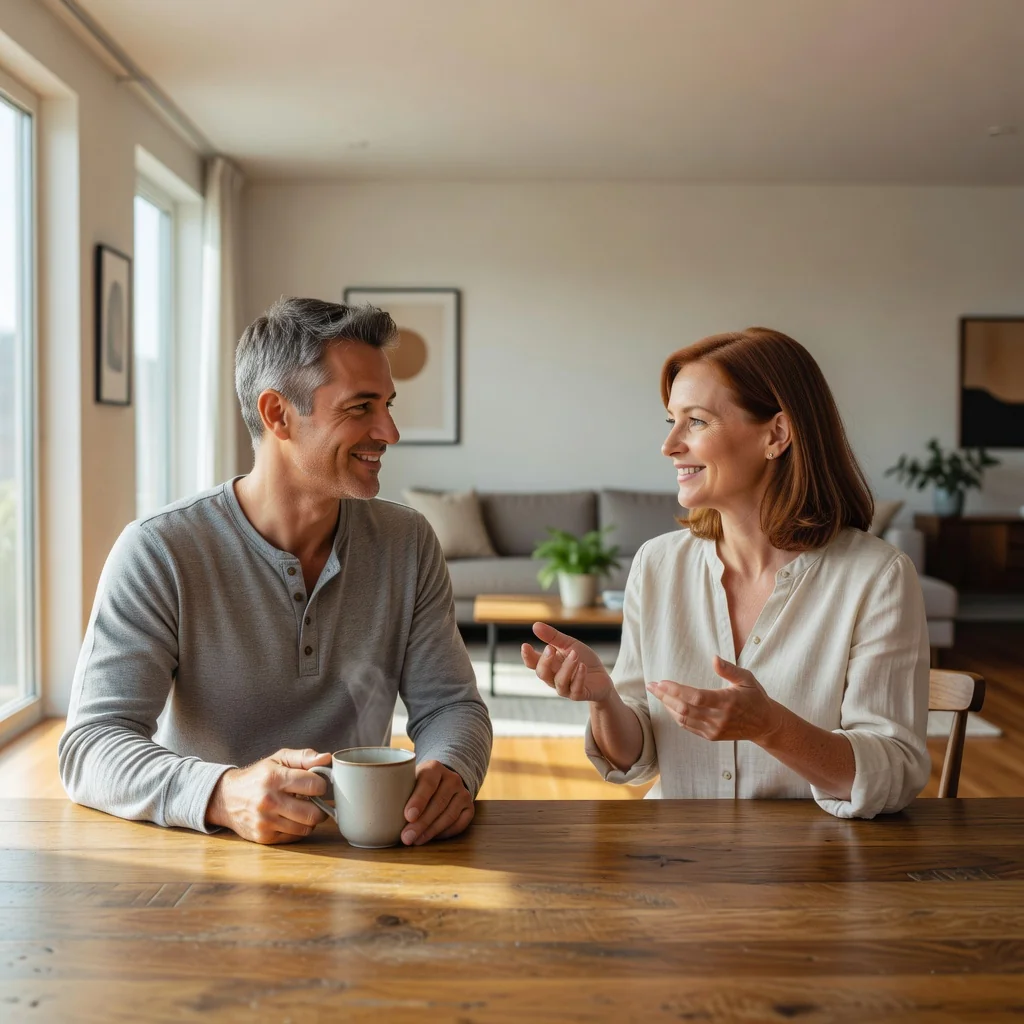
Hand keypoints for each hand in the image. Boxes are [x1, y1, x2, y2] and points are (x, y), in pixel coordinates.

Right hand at [205, 747, 331, 843]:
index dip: (322, 785)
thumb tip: (327, 758)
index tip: (318, 785)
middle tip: (315, 801)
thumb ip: (304, 757)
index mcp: (275, 778)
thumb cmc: (258, 776)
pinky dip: (298, 829)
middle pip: (313, 813)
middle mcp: (269, 801)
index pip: (314, 785)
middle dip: (320, 807)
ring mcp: (265, 821)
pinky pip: (294, 837)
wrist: (226, 798)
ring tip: (303, 809)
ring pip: (305, 828)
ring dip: (310, 820)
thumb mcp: (279, 759)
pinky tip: (291, 819)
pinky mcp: (263, 837)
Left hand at [400, 760, 473, 845]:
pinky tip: (431, 838)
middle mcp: (452, 778)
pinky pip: (460, 824)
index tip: (408, 816)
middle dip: (422, 823)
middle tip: (407, 837)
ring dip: (431, 831)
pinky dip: (445, 833)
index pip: (428, 784)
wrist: (442, 779)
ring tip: (416, 840)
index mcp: (434, 767)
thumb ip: (400, 791)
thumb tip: (381, 815)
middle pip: (438, 803)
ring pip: (449, 815)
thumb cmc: (417, 783)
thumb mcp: (410, 779)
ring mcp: (463, 792)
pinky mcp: (469, 807)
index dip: (418, 801)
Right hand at [520, 621, 614, 702]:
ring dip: (566, 667)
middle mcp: (554, 678)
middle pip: (542, 674)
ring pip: (560, 682)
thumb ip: (553, 637)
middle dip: (545, 661)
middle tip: (551, 648)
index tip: (525, 646)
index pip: (533, 663)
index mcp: (550, 665)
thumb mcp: (569, 644)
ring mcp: (566, 688)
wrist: (602, 677)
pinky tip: (583, 666)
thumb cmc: (583, 660)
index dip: (528, 656)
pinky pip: (575, 689)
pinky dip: (579, 677)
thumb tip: (535, 625)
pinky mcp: (578, 695)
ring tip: (574, 654)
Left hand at [646, 656, 783, 743]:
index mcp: (727, 701)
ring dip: (667, 706)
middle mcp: (719, 718)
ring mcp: (714, 729)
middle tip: (651, 686)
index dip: (675, 690)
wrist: (765, 724)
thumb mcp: (747, 679)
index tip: (661, 682)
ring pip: (683, 719)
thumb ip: (729, 669)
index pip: (695, 697)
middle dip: (664, 696)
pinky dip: (675, 716)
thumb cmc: (755, 697)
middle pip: (684, 708)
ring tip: (657, 694)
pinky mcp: (711, 736)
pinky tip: (669, 705)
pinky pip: (688, 726)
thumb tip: (714, 658)